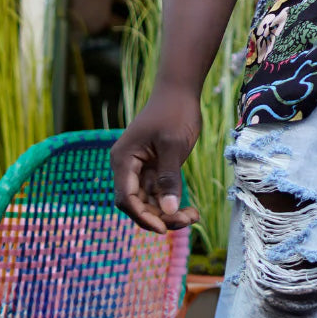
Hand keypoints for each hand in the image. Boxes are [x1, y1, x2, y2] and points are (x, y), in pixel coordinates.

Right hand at [111, 83, 202, 233]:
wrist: (180, 89)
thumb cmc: (175, 111)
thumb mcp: (174, 145)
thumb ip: (169, 178)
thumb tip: (167, 211)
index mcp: (123, 160)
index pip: (126, 198)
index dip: (143, 217)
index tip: (164, 228)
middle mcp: (126, 166)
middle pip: (136, 203)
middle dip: (159, 217)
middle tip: (189, 219)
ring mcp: (138, 167)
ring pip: (147, 201)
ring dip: (166, 212)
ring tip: (193, 215)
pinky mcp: (151, 167)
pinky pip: (156, 192)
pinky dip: (169, 201)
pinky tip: (189, 208)